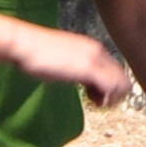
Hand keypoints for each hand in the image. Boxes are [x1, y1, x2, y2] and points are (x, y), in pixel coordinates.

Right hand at [7, 21, 133, 106]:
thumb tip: (71, 73)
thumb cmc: (34, 52)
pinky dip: (107, 97)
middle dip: (113, 92)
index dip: (108, 84)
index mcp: (91, 47)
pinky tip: (94, 102)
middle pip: (121, 75)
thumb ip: (71, 64)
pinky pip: (111, 85)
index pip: (113, 68)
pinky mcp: (89, 69)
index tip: (94, 94)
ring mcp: (94, 59)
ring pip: (121, 81)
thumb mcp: (59, 57)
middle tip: (97, 101)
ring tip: (97, 103)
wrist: (24, 44)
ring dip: (112, 96)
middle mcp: (97, 51)